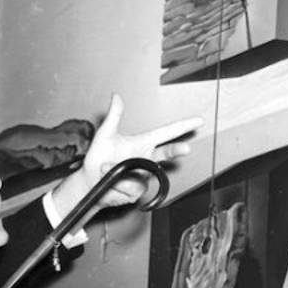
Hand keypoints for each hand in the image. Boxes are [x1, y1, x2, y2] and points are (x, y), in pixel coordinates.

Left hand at [53, 94, 201, 212]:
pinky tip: (111, 183)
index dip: (183, 126)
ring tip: (105, 168)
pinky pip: (130, 187)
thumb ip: (114, 116)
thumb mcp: (105, 134)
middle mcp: (146, 159)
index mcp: (143, 143)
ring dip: (117, 171)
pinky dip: (116, 185)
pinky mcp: (138, 192)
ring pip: (138, 173)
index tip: (199, 120)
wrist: (89, 181)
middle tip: (186, 148)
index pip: (166, 133)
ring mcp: (144, 176)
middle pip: (166, 153)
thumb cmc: (98, 157)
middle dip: (176, 150)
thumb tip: (116, 96)